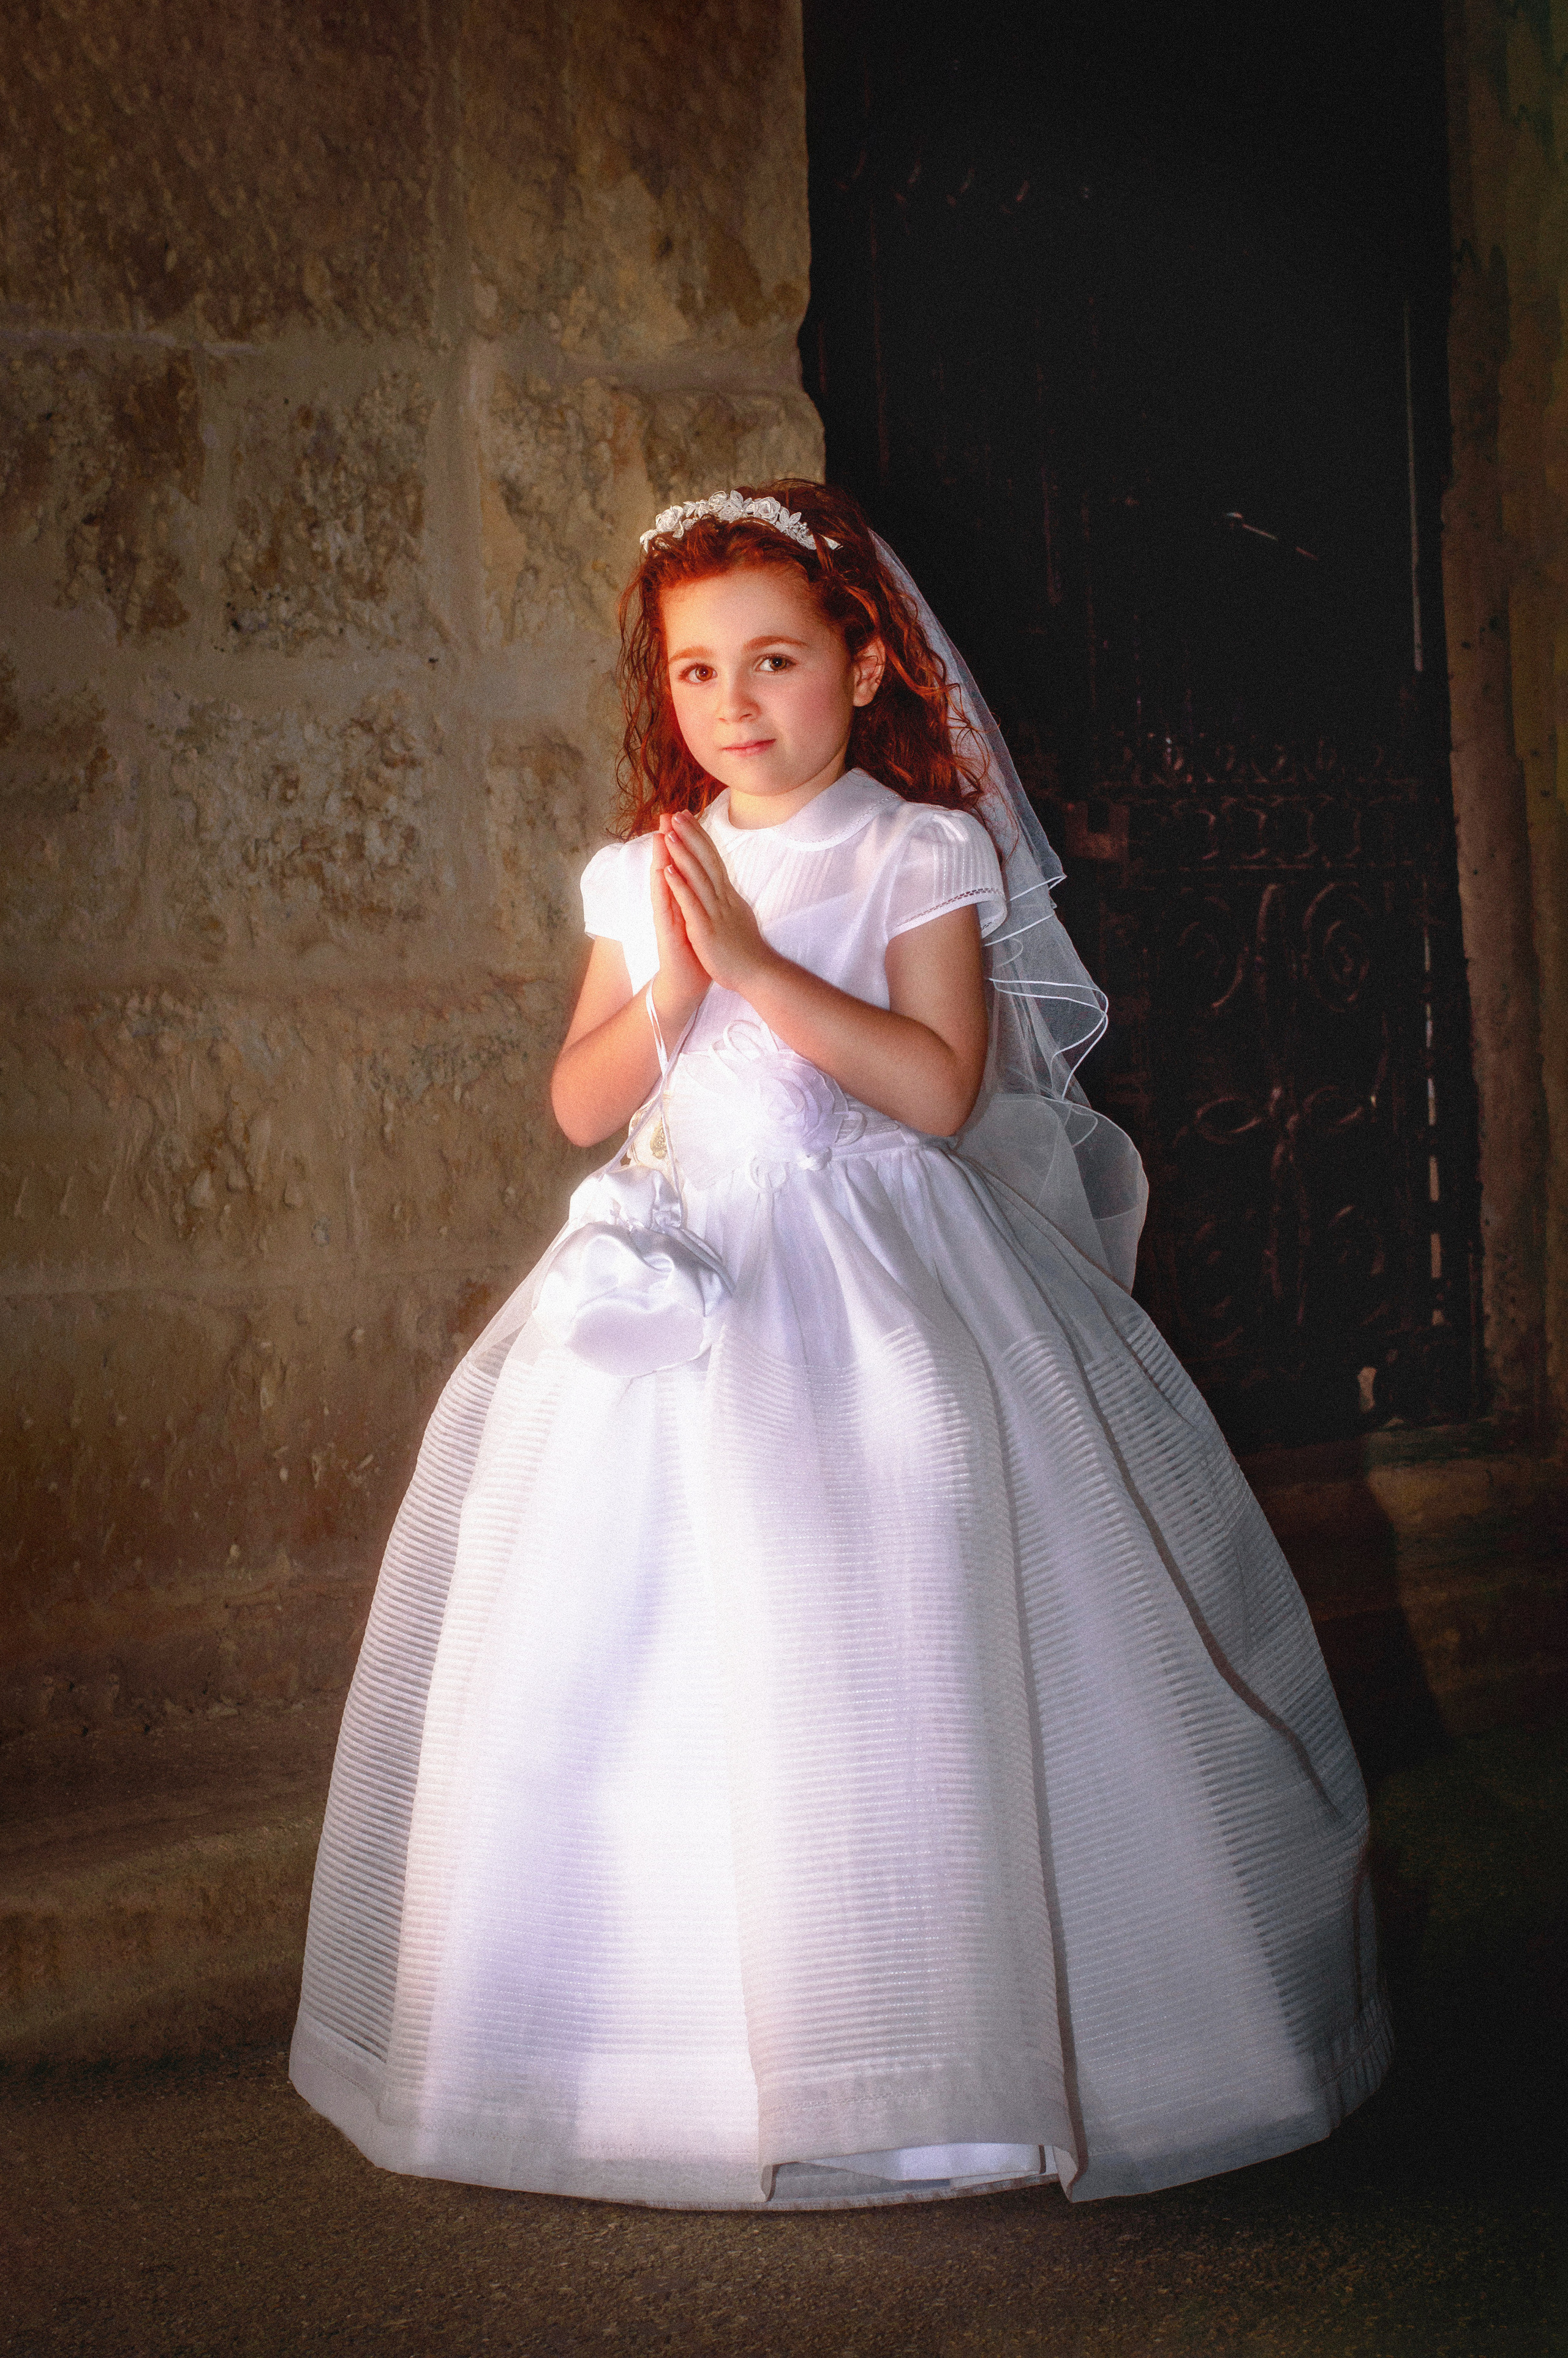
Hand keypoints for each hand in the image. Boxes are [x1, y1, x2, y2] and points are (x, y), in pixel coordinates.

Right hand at [649, 819, 711, 1033]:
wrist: (688, 983)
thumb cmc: (698, 951)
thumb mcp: (705, 918)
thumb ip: (703, 897)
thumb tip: (711, 878)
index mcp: (687, 898)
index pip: (687, 863)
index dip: (688, 840)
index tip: (689, 816)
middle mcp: (674, 902)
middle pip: (672, 865)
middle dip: (671, 839)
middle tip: (669, 813)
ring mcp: (668, 915)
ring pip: (664, 880)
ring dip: (663, 856)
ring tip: (662, 832)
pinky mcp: (666, 930)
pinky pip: (665, 905)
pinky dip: (665, 887)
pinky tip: (663, 870)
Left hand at [659, 812, 777, 996]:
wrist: (757, 974)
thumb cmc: (746, 951)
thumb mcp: (740, 917)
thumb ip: (731, 901)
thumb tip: (728, 887)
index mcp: (728, 896)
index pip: (713, 859)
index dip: (700, 837)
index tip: (688, 818)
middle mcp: (722, 898)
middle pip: (706, 860)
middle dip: (691, 835)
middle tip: (676, 813)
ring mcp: (714, 912)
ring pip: (697, 876)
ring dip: (682, 853)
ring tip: (669, 832)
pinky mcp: (705, 928)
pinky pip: (691, 903)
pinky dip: (679, 885)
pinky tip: (668, 869)